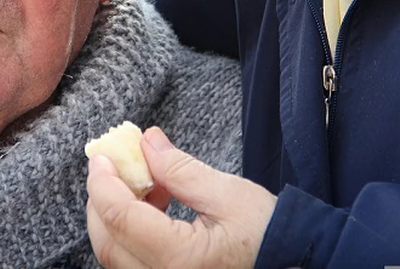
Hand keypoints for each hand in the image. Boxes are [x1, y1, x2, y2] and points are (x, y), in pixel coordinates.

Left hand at [86, 126, 276, 267]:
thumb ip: (180, 169)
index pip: (120, 218)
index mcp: (180, 261)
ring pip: (116, 254)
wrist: (298, 265)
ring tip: (145, 181)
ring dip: (117, 214)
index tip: (101, 155)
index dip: (103, 183)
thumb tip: (145, 142)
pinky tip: (154, 204)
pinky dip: (131, 230)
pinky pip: (133, 261)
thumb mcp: (229, 194)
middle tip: (113, 163)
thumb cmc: (271, 234)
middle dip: (102, 198)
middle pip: (107, 242)